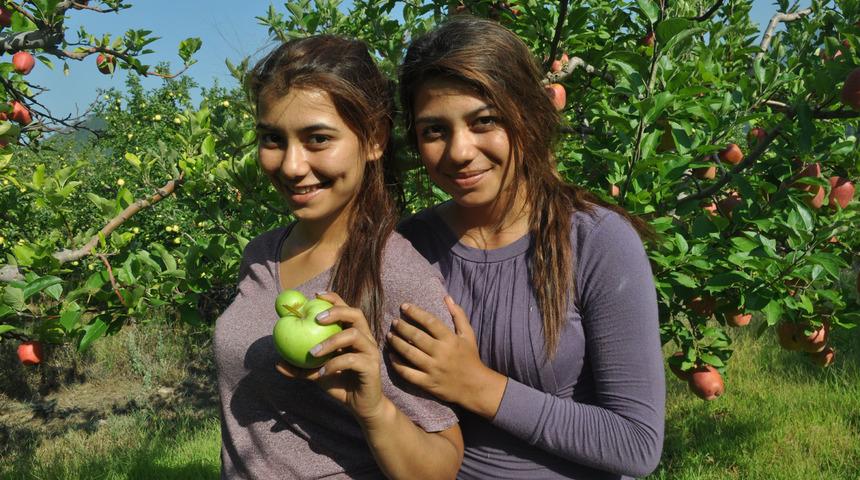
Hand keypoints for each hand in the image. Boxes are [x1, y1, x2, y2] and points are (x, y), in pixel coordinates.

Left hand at [275, 291, 385, 422]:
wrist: (359, 405)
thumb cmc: (339, 383)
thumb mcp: (317, 373)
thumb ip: (300, 367)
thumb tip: (277, 363)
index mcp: (354, 333)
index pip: (346, 309)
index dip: (333, 299)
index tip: (315, 295)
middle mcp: (365, 338)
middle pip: (355, 314)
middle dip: (336, 311)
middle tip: (316, 318)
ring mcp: (370, 351)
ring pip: (353, 335)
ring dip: (331, 341)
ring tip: (312, 353)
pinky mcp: (372, 366)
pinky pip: (352, 360)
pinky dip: (334, 364)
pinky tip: (320, 373)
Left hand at [388, 296, 505, 417]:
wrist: (475, 387)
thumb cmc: (470, 358)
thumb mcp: (468, 335)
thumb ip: (458, 315)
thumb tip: (447, 297)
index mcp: (450, 340)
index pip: (429, 321)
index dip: (415, 312)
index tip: (404, 306)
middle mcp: (441, 353)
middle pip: (416, 336)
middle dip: (402, 327)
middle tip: (394, 322)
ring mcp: (433, 369)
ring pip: (409, 354)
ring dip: (397, 343)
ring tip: (389, 336)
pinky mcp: (428, 383)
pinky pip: (408, 373)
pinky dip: (397, 364)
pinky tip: (391, 356)